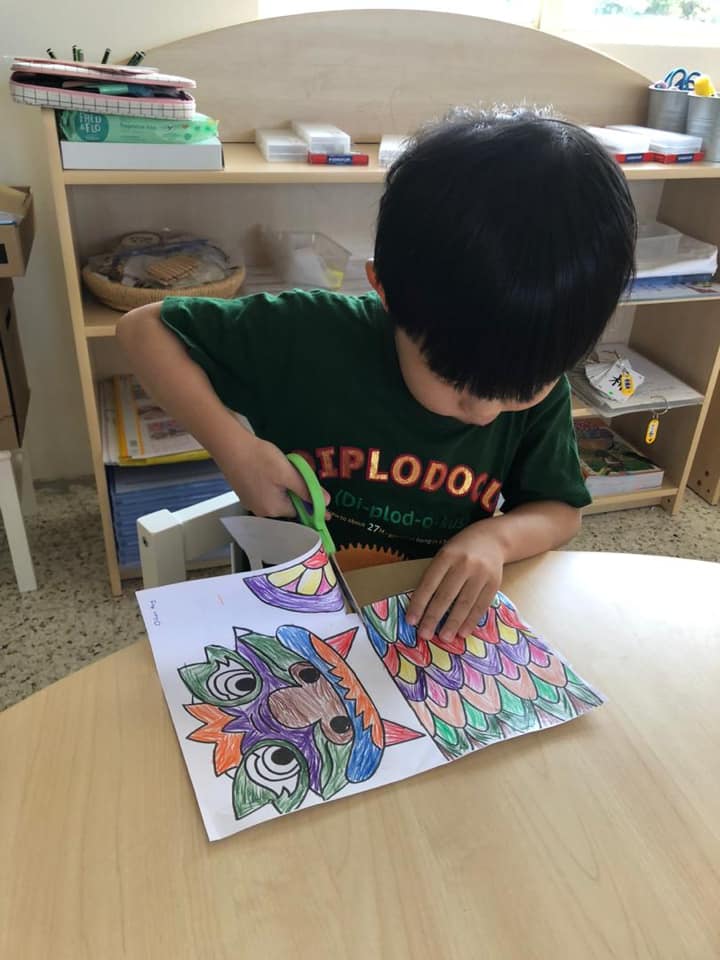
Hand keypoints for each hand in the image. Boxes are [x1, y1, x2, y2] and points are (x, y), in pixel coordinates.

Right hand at [217, 436, 329, 518]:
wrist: (230, 446)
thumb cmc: (261, 459)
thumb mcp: (289, 473)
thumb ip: (307, 490)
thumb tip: (325, 502)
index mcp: (274, 509)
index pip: (300, 511)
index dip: (312, 506)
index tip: (326, 509)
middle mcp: (261, 511)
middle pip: (287, 506)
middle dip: (296, 494)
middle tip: (299, 476)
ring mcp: (250, 502)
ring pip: (276, 499)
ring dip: (284, 489)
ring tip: (284, 472)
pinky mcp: (244, 493)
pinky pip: (265, 493)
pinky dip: (272, 486)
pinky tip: (270, 472)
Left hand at [406, 523, 504, 642]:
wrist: (492, 538)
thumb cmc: (461, 550)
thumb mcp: (444, 554)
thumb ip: (435, 575)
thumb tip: (422, 607)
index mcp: (446, 556)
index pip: (429, 584)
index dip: (419, 603)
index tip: (411, 621)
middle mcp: (464, 564)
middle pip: (446, 596)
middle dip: (433, 618)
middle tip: (424, 635)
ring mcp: (481, 574)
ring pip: (464, 603)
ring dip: (453, 623)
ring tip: (444, 638)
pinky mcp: (494, 583)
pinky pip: (481, 606)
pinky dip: (471, 621)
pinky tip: (463, 632)